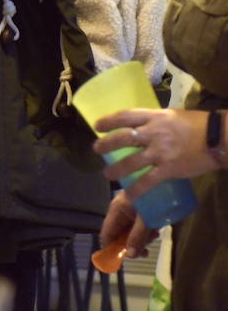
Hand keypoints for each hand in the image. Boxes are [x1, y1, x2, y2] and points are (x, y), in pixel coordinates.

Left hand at [93, 108, 218, 198]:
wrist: (218, 138)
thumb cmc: (196, 125)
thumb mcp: (171, 115)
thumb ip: (153, 120)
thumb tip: (138, 126)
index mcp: (154, 117)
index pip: (125, 116)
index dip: (108, 121)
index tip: (97, 126)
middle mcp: (154, 133)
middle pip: (123, 138)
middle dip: (106, 144)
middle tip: (96, 149)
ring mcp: (161, 152)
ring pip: (131, 162)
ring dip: (116, 169)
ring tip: (107, 174)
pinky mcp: (169, 168)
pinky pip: (148, 181)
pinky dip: (137, 189)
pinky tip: (130, 195)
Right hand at [98, 190, 156, 260]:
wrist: (166, 179)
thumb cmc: (154, 196)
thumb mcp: (146, 219)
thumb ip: (137, 237)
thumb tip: (129, 256)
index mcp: (116, 210)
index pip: (106, 234)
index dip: (111, 249)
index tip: (121, 260)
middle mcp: (119, 210)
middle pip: (119, 235)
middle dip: (131, 244)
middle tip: (146, 250)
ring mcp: (129, 210)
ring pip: (130, 231)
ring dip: (141, 238)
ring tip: (154, 234)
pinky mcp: (138, 209)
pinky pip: (137, 225)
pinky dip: (145, 231)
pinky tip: (155, 229)